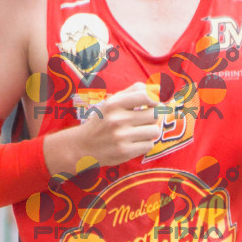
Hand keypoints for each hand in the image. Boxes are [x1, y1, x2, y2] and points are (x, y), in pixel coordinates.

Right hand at [44, 80, 159, 175]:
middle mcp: (117, 119)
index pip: (147, 96)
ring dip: (150, 132)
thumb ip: (134, 91)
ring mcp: (121, 137)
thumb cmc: (103, 121)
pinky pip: (149, 145)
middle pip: (155, 114)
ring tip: (140, 132)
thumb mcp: (112, 102)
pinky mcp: (124, 152)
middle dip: (153, 116)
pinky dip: (145, 144)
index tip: (154, 103)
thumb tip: (158, 89)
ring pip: (154, 131)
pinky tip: (134, 143)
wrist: (83, 146)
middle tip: (146, 119)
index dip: (156, 99)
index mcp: (115, 103)